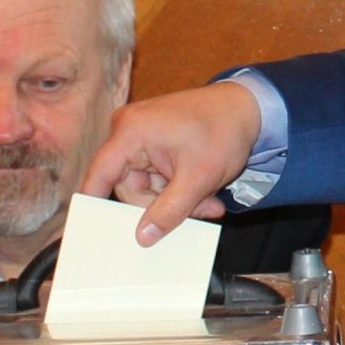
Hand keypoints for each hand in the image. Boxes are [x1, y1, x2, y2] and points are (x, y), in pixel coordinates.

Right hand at [82, 81, 261, 244]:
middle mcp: (128, 130)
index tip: (97, 235)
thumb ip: (168, 211)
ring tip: (207, 200)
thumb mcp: (198, 179)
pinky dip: (178, 188)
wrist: (249, 107)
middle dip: (162, 205)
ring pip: (146, 186)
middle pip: (129, 187)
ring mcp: (140, 135)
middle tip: (199, 211)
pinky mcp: (153, 142)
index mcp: (130, 132)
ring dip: (176, 199)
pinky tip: (202, 191)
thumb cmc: (224, 130)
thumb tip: (143, 237)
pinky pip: (155, 176)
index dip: (95, 206)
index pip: (100, 175)